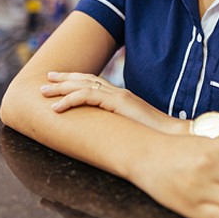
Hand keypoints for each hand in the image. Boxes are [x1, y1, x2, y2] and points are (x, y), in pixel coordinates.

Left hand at [40, 71, 182, 133]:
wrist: (175, 136)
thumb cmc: (155, 138)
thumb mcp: (131, 130)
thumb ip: (118, 127)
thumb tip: (105, 135)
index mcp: (121, 97)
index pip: (94, 83)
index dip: (75, 80)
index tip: (59, 80)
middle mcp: (118, 93)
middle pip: (86, 80)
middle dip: (64, 79)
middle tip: (46, 79)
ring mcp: (119, 96)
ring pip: (83, 86)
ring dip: (61, 88)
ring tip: (43, 93)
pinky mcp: (118, 103)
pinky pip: (87, 98)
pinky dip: (69, 101)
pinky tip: (56, 108)